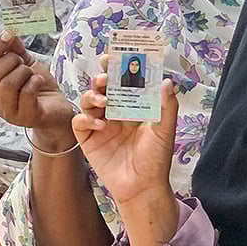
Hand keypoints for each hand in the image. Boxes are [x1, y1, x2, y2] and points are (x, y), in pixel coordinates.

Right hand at [0, 32, 75, 148]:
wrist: (57, 109)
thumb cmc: (38, 86)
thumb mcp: (25, 64)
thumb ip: (14, 50)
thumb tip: (8, 33)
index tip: (8, 35)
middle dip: (10, 61)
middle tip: (23, 62)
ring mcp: (9, 112)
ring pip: (7, 85)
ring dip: (24, 72)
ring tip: (32, 74)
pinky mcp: (26, 117)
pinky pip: (26, 94)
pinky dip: (35, 82)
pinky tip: (40, 82)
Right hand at [72, 56, 177, 204]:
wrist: (142, 188)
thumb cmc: (156, 160)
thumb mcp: (165, 131)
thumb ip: (166, 106)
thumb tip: (167, 81)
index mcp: (133, 107)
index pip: (122, 82)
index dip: (116, 68)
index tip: (113, 57)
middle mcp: (114, 113)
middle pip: (102, 88)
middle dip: (102, 79)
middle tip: (106, 78)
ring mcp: (100, 126)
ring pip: (88, 101)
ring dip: (92, 97)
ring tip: (103, 104)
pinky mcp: (88, 140)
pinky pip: (79, 123)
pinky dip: (85, 119)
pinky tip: (99, 126)